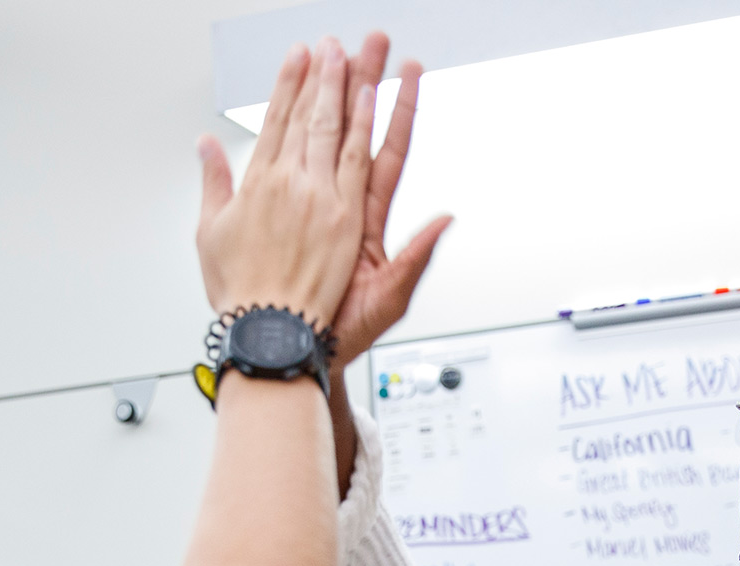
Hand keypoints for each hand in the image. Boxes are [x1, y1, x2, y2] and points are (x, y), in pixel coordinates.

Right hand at [196, 38, 373, 328]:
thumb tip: (205, 148)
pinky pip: (359, 162)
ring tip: (362, 50)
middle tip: (333, 40)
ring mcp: (321, 200)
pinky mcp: (346, 218)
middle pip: (312, 117)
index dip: (289, 85)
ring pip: (338, 130)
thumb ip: (213, 184)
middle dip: (324, 73)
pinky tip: (372, 98)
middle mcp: (291, 186)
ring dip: (351, 86)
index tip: (298, 55)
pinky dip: (365, 127)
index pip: (278, 121)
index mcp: (258, 186)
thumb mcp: (210, 235)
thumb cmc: (242, 295)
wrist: (271, 336)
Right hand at [330, 34, 452, 365]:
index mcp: (368, 221)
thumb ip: (417, 258)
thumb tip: (444, 221)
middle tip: (370, 42)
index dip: (397, 112)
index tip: (405, 73)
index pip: (387, 152)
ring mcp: (321, 210)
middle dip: (366, 84)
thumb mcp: (391, 298)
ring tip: (346, 53)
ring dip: (340, 97)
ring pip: (330, 141)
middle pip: (358, 133)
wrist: (300, 349)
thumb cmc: (346, 331)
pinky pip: (299, 171)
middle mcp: (347, 209)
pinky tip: (298, 110)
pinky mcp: (295, 219)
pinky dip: (299, 140)